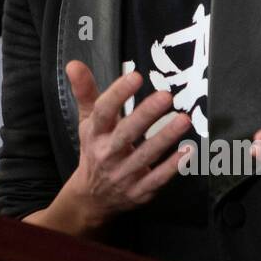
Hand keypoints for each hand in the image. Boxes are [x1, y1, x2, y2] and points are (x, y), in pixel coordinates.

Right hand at [62, 60, 192, 230]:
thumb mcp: (87, 121)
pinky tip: (187, 151)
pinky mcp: (138, 191)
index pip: (103, 111)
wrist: (92, 197)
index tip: (135, 76)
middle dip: (146, 115)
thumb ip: (85, 91)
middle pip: (126, 133)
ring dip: (165, 138)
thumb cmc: (94, 149)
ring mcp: (123, 174)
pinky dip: (172, 166)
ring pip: (145, 155)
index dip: (118, 94)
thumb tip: (74, 64)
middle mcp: (106, 153)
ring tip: (183, 120)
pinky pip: (156, 178)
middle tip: (166, 96)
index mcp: (94, 133)